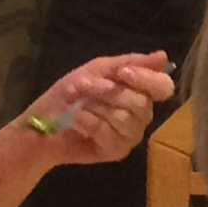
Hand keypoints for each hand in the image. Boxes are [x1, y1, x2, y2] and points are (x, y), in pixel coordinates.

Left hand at [30, 51, 174, 164]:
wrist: (44, 122)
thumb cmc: (71, 94)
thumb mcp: (97, 69)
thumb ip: (130, 62)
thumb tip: (163, 56)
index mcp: (141, 91)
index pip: (163, 87)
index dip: (145, 79)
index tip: (121, 73)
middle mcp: (142, 115)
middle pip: (142, 103)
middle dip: (108, 92)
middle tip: (83, 86)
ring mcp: (131, 135)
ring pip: (125, 119)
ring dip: (95, 107)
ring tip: (78, 105)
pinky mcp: (117, 151)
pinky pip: (109, 133)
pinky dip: (88, 122)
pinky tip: (76, 119)